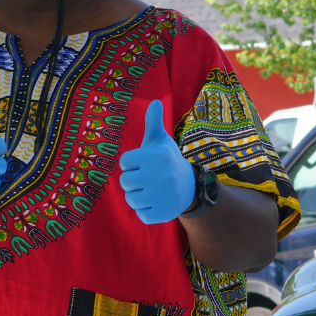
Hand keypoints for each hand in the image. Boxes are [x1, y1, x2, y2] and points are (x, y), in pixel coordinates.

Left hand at [119, 100, 194, 224]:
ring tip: (153, 191)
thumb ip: (153, 123)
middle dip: (134, 181)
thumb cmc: (168, 162)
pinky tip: (158, 203)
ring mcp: (162, 196)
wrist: (190, 187)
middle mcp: (161, 175)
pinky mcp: (164, 214)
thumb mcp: (161, 142)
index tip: (146, 165)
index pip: (124, 162)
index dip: (132, 164)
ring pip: (131, 200)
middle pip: (125, 182)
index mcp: (157, 156)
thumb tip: (155, 101)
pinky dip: (147, 211)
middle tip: (149, 180)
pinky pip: (141, 214)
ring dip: (139, 197)